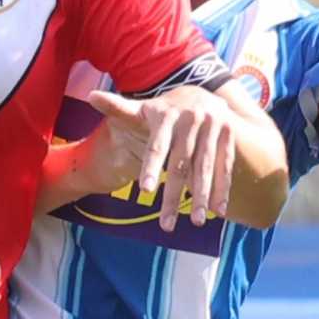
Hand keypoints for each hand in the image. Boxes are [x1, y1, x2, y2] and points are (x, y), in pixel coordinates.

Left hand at [64, 79, 236, 232]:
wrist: (201, 92)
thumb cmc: (163, 110)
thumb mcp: (142, 108)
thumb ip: (117, 107)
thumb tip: (91, 96)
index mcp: (166, 114)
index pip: (157, 145)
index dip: (151, 167)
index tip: (145, 191)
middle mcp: (191, 119)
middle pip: (180, 163)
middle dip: (174, 195)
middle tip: (166, 225)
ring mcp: (212, 127)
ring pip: (204, 166)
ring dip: (202, 196)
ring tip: (196, 222)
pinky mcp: (228, 135)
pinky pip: (225, 165)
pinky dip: (222, 188)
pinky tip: (219, 211)